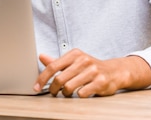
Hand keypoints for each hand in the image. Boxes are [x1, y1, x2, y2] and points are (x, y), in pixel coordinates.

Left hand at [34, 50, 150, 97]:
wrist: (114, 71)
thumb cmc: (90, 67)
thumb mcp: (74, 61)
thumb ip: (57, 62)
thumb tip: (41, 57)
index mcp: (75, 54)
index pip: (52, 67)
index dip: (42, 78)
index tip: (36, 87)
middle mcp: (83, 60)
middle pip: (60, 79)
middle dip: (54, 89)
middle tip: (55, 92)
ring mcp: (93, 71)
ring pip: (69, 87)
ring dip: (66, 93)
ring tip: (68, 93)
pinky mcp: (101, 82)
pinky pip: (82, 93)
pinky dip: (78, 96)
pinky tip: (81, 93)